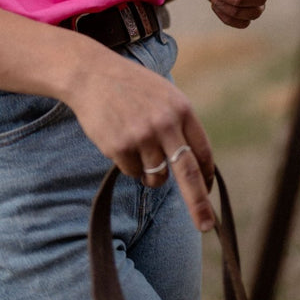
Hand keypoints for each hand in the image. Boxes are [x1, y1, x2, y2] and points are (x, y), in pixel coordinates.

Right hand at [65, 46, 216, 231]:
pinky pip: (132, 172)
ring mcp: (142, 136)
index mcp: (182, 109)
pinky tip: (119, 140)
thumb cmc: (131, 86)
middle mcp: (165, 123)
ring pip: (156, 176)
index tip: (208, 193)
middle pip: (188, 174)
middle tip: (205, 225)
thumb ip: (181, 123)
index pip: (203, 152)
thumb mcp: (164, 95)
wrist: (91, 73)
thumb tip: (196, 163)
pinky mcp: (119, 146)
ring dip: (150, 174)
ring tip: (138, 148)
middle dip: (198, 203)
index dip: (207, 176)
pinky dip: (128, 164)